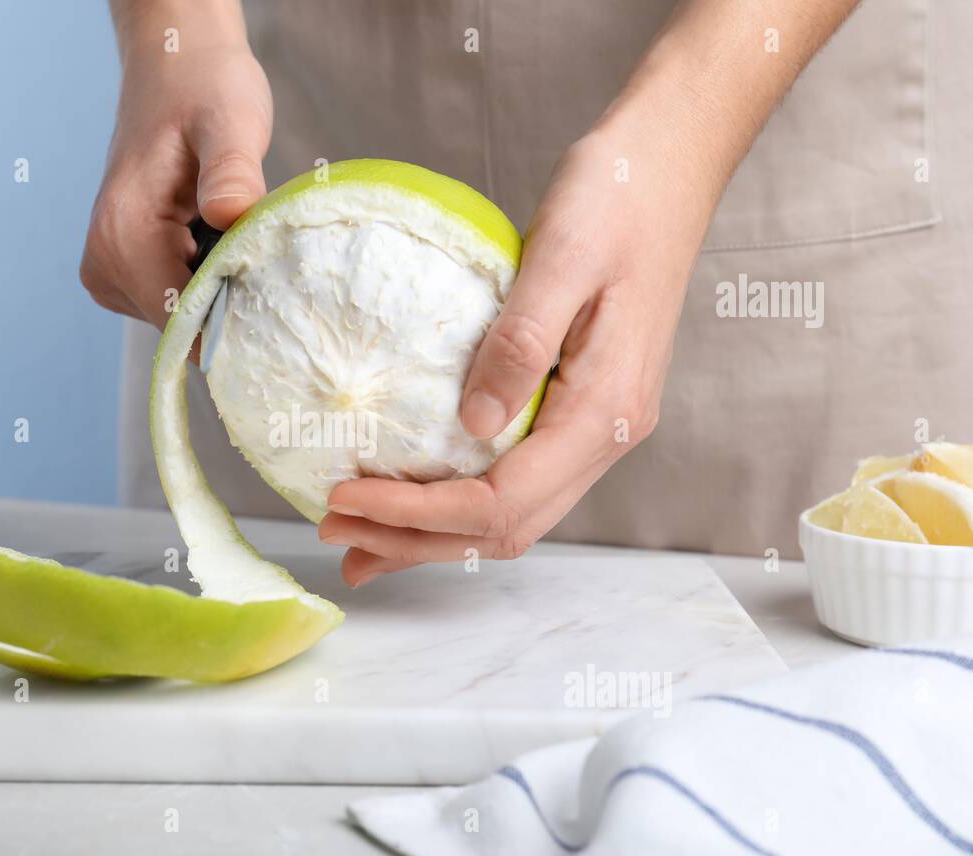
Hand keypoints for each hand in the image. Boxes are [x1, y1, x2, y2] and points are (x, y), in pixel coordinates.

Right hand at [80, 11, 270, 329]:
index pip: (183, 322)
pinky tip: (220, 243)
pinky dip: (209, 283)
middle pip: (185, 327)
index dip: (236, 318)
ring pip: (185, 321)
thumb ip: (232, 170)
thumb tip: (230, 214)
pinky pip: (179, 305)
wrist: (175, 71)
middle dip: (232, 301)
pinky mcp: (124, 276)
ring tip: (236, 236)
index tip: (273, 291)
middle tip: (261, 249)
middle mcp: (104, 265)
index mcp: (122, 235)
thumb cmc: (204, 90)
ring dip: (222, 291)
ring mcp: (109, 275)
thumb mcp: (231, 120)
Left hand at [320, 124, 717, 585]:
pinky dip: (457, 501)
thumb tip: (471, 424)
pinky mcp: (580, 410)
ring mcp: (597, 428)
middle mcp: (606, 435)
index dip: (418, 513)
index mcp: (605, 409)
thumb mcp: (561, 255)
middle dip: (414, 540)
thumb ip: (519, 343)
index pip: (501, 500)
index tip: (346, 495)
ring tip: (359, 540)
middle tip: (333, 530)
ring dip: (432, 534)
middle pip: (503, 527)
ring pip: (510, 515)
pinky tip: (412, 497)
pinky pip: (515, 480)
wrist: (670, 168)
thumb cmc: (617, 197)